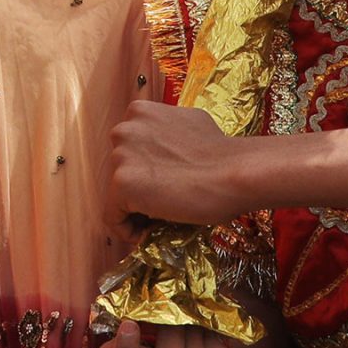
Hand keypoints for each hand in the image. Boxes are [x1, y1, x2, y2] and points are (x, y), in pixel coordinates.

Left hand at [110, 100, 253, 224]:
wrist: (234, 173)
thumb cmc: (222, 154)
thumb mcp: (188, 125)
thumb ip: (167, 134)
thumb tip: (167, 152)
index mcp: (139, 112)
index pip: (130, 149)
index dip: (146, 171)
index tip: (163, 187)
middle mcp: (124, 129)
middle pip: (121, 170)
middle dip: (141, 187)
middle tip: (165, 202)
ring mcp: (120, 156)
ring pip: (117, 194)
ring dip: (136, 208)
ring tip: (163, 217)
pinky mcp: (121, 184)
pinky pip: (113, 218)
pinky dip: (128, 230)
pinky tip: (149, 234)